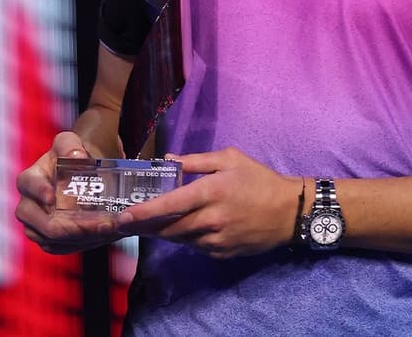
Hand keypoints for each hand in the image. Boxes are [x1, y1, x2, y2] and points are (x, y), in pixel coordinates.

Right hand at [14, 131, 124, 254]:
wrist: (82, 171)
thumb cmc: (72, 156)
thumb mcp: (69, 143)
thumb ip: (70, 145)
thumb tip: (77, 157)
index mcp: (30, 179)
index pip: (28, 185)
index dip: (39, 191)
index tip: (52, 197)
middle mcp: (29, 206)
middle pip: (44, 224)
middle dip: (72, 226)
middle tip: (99, 222)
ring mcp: (37, 226)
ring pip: (55, 240)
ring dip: (83, 236)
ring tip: (109, 228)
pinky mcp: (48, 240)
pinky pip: (63, 247)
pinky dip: (85, 242)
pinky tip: (105, 233)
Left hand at [110, 147, 302, 259]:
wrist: (288, 211)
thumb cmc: (259, 179)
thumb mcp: (230, 159)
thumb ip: (196, 160)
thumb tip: (168, 160)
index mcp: (211, 191)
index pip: (170, 205)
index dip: (144, 212)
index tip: (123, 216)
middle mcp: (210, 219)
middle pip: (167, 228)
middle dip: (143, 226)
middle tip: (124, 222)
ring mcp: (215, 240)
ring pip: (178, 239)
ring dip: (162, 232)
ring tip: (147, 223)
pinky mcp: (220, 253)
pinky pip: (194, 246)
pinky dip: (184, 236)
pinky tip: (182, 226)